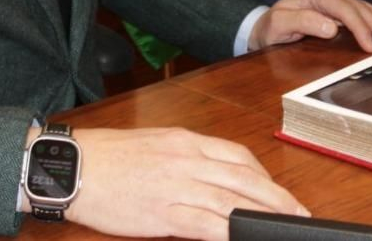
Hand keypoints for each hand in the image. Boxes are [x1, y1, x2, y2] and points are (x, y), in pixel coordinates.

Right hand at [67, 127, 308, 240]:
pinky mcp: (161, 211)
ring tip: (282, 230)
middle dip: (278, 199)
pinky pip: (203, 223)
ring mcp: (174, 185)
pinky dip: (226, 233)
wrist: (70, 166)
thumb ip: (184, 160)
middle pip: (244, 179)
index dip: (265, 176)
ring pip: (230, 201)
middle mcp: (185, 159)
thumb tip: (211, 181)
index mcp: (183, 141)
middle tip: (300, 215)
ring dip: (261, 218)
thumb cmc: (106, 157)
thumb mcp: (152, 146)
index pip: (237, 156)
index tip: (281, 192)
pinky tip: (240, 240)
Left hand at [248, 0, 371, 52]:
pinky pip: (365, 14)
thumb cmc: (270, 27)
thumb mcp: (278, 25)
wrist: (264, 26)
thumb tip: (331, 27)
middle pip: (361, 8)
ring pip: (367, 10)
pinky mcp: (341, 8)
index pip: (345, 9)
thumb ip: (302, 22)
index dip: (360, 27)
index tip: (371, 47)